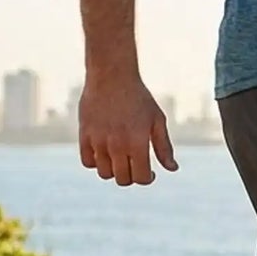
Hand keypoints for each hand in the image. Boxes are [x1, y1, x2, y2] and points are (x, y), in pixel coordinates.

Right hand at [78, 71, 177, 185]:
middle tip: (135, 165)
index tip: (150, 172)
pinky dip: (96, 162)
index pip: (141, 178)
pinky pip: (87, 162)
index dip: (148, 179)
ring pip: (104, 174)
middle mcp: (117, 146)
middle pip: (123, 180)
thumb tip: (172, 169)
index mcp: (138, 143)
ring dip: (114, 170)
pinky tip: (104, 152)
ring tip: (120, 158)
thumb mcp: (157, 121)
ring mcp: (99, 141)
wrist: (112, 75)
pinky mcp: (84, 135)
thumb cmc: (139, 98)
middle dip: (132, 176)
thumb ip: (164, 147)